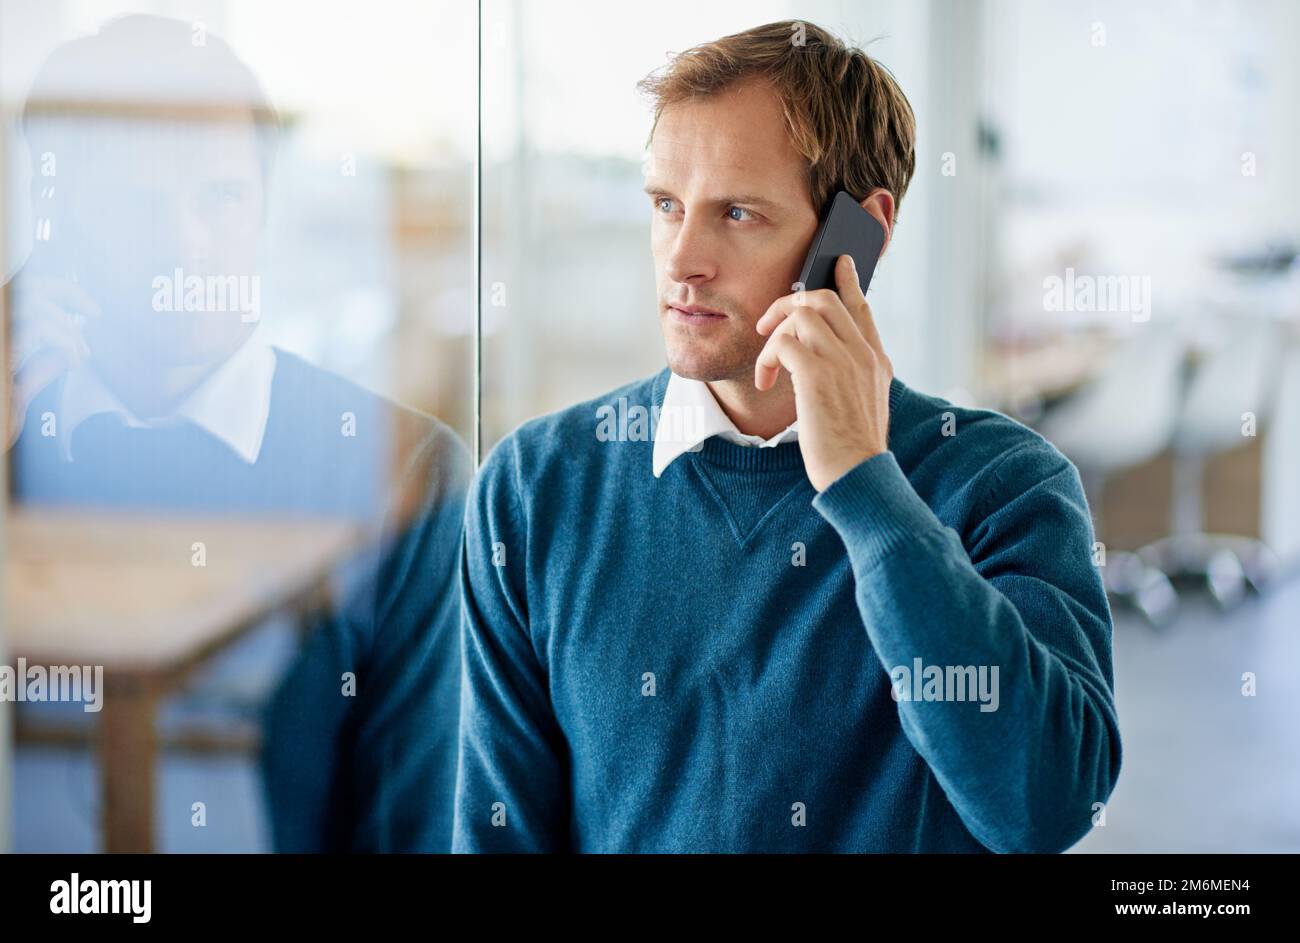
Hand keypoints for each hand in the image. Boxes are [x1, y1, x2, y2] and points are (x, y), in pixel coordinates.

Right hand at [5, 271, 99, 448]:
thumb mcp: (17, 394)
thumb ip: (37, 369)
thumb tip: (63, 354)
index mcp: (2, 336)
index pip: (25, 291)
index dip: (60, 291)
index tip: (89, 309)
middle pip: (29, 287)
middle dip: (68, 293)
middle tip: (94, 313)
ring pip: (37, 305)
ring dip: (68, 329)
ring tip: (78, 355)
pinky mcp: (3, 351)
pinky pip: (39, 328)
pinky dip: (64, 342)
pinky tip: (72, 362)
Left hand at [754, 254, 891, 491]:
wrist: (857, 474)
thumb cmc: (853, 447)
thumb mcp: (865, 404)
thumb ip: (853, 375)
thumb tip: (826, 360)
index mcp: (877, 360)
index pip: (862, 307)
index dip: (848, 282)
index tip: (840, 264)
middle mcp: (862, 354)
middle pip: (825, 300)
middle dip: (789, 304)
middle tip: (768, 326)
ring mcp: (842, 361)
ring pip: (801, 314)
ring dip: (774, 335)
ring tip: (767, 367)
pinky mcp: (817, 375)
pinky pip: (783, 342)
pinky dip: (767, 358)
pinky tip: (766, 383)